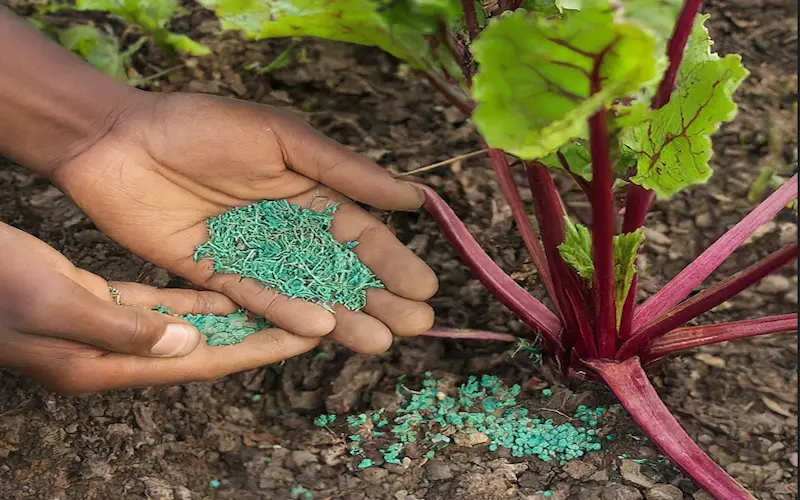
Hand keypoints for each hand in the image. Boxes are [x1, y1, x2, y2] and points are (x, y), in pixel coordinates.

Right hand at [0, 222, 318, 394]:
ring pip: (191, 329)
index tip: (310, 337)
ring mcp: (111, 331)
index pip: (203, 362)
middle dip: (262, 336)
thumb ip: (122, 328)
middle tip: (316, 319)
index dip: (259, 349)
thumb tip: (190, 343)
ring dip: (238, 319)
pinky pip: (165, 307)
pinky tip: (229, 293)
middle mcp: (117, 353)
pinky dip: (198, 301)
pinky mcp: (105, 305)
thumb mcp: (53, 302)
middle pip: (207, 350)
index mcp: (108, 363)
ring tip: (287, 304)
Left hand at [50, 92, 437, 353]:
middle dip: (379, 297)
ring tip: (379, 342)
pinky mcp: (216, 275)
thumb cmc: (203, 127)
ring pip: (306, 292)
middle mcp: (287, 228)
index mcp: (310, 190)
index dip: (393, 260)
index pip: (361, 231)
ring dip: (343, 317)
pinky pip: (256, 300)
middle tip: (414, 326)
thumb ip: (343, 170)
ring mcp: (254, 255)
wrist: (117, 141)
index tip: (425, 287)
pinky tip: (321, 329)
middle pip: (341, 269)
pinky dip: (287, 314)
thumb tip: (412, 198)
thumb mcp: (282, 137)